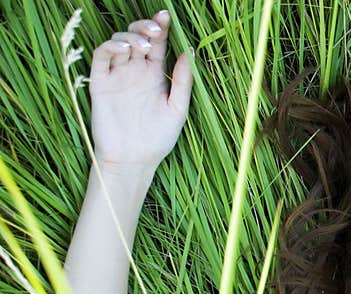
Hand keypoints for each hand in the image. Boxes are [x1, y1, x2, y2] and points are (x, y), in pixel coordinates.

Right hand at [88, 10, 192, 169]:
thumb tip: (189, 51)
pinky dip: (110, 47)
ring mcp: (117, 76)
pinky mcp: (101, 83)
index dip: (161, 27)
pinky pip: (101, 57)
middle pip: (138, 37)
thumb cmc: (158, 138)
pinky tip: (123, 49)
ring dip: (129, 36)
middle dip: (145, 26)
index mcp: (154, 76)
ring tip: (142, 44)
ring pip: (119, 42)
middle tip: (155, 27)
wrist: (134, 161)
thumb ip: (182, 81)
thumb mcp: (177, 109)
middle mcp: (135, 72)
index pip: (157, 44)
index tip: (167, 16)